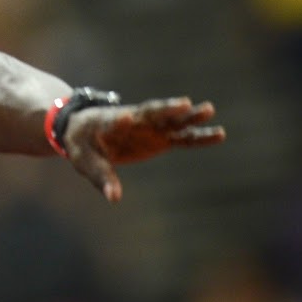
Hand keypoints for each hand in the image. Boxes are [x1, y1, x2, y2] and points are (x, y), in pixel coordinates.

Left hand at [64, 98, 223, 202]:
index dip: (120, 121)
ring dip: (188, 116)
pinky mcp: (159, 138)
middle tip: (183, 104)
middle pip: (151, 114)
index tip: (127, 117)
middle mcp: (133, 121)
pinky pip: (182, 137)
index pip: (115, 121)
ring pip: (171, 121)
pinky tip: (219, 134)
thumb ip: (101, 177)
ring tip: (208, 109)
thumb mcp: (85, 161)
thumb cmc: (82, 143)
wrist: (86, 130)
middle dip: (166, 110)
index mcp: (108, 123)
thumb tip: (114, 198)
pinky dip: (198, 136)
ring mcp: (149, 128)